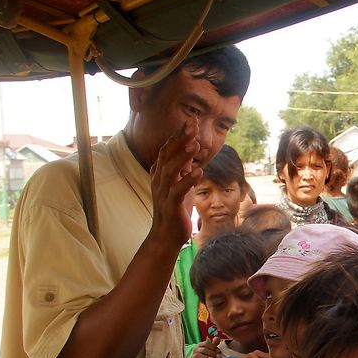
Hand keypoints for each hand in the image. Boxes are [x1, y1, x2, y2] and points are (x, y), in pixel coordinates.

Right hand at [150, 118, 201, 248]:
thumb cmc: (175, 209)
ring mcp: (163, 192)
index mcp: (160, 173)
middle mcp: (159, 180)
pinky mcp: (170, 205)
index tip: (191, 121)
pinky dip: (188, 180)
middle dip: (180, 139)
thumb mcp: (180, 184)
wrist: (166, 236)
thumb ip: (183, 168)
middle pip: (167, 154)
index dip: (179, 134)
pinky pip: (178, 191)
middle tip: (192, 124)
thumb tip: (189, 149)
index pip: (168, 148)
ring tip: (195, 145)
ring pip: (171, 170)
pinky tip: (199, 171)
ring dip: (183, 156)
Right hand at [189, 336, 222, 357]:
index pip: (206, 344)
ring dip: (205, 357)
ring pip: (197, 355)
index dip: (213, 347)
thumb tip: (217, 338)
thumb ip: (214, 344)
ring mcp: (193, 357)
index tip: (219, 352)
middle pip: (203, 350)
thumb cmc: (206, 355)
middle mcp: (196, 350)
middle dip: (212, 353)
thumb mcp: (211, 349)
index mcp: (200, 345)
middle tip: (219, 357)